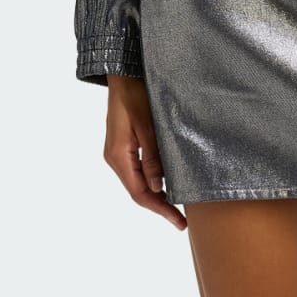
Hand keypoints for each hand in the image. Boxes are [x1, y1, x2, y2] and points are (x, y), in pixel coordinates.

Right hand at [103, 74, 187, 229]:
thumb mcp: (148, 125)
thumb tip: (159, 188)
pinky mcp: (125, 147)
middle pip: (138, 191)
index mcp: (118, 156)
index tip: (178, 221)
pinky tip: (168, 185)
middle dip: (160, 207)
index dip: (160, 209)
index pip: (139, 193)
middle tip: (182, 221)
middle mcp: (115, 158)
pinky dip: (153, 181)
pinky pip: (138, 171)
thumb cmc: (136, 95)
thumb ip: (153, 156)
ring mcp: (118, 154)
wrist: (123, 75)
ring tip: (178, 207)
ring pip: (139, 183)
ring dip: (157, 196)